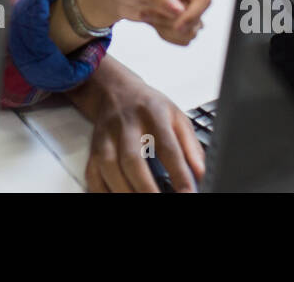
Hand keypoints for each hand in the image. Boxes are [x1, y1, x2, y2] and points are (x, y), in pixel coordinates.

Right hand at [73, 58, 205, 192]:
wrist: (115, 90)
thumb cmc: (149, 107)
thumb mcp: (177, 117)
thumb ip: (191, 146)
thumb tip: (200, 174)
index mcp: (153, 114)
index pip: (168, 147)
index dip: (179, 173)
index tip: (188, 193)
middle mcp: (127, 124)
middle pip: (132, 158)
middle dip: (145, 187)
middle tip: (158, 202)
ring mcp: (106, 136)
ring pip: (109, 166)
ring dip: (124, 190)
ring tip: (138, 203)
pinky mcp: (93, 147)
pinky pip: (93, 173)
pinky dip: (102, 191)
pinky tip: (115, 197)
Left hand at [77, 0, 210, 44]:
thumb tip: (180, 11)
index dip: (194, 14)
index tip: (177, 25)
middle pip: (197, 20)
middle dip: (171, 24)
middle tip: (147, 12)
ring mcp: (185, 10)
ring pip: (190, 33)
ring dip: (166, 29)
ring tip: (147, 14)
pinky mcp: (178, 23)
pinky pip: (182, 39)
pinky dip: (166, 35)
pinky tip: (151, 22)